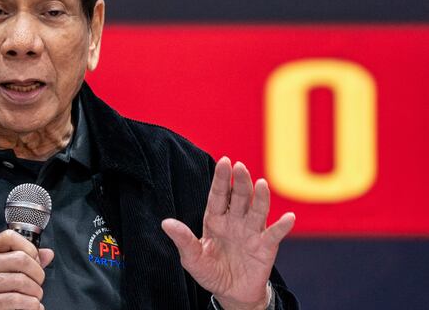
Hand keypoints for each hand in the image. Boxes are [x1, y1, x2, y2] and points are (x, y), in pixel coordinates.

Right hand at [0, 229, 54, 309]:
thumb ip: (18, 261)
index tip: (36, 261)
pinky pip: (17, 301)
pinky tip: (31, 307)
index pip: (9, 237)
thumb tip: (47, 254)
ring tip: (35, 299)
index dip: (29, 247)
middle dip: (38, 275)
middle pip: (21, 260)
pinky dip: (31, 306)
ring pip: (22, 282)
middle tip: (38, 284)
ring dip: (36, 293)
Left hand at [161, 157, 294, 309]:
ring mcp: (252, 232)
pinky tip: (288, 217)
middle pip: (239, 198)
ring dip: (261, 197)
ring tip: (261, 183)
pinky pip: (274, 234)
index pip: (219, 196)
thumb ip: (183, 240)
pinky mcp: (266, 247)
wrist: (231, 294)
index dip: (221, 179)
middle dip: (240, 182)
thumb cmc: (211, 272)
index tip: (224, 161)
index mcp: (215, 219)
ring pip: (257, 211)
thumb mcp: (192, 259)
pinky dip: (282, 226)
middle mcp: (235, 221)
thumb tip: (166, 223)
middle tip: (240, 166)